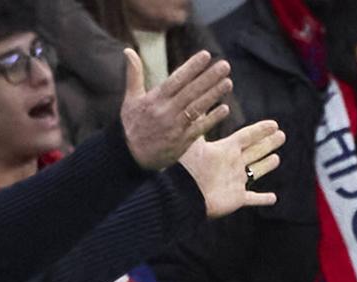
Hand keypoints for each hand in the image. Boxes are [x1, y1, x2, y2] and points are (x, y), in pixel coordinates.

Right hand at [119, 49, 232, 170]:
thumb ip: (133, 74)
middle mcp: (165, 112)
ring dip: (213, 95)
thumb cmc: (131, 124)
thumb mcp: (130, 99)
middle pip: (190, 92)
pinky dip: (212, 119)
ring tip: (228, 82)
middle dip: (208, 78)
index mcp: (154, 100)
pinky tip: (224, 108)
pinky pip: (199, 128)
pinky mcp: (181, 142)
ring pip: (197, 108)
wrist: (129, 157)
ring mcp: (174, 127)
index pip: (176, 79)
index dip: (191, 67)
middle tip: (224, 65)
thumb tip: (128, 50)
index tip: (206, 55)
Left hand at [178, 119, 283, 218]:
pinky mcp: (236, 198)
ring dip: (266, 165)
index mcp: (225, 150)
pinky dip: (263, 199)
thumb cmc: (187, 169)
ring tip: (276, 159)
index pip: (246, 136)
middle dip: (268, 143)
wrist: (183, 194)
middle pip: (255, 151)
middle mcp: (232, 164)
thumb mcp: (193, 143)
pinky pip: (253, 199)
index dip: (260, 130)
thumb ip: (199, 124)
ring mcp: (235, 182)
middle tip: (282, 135)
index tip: (274, 123)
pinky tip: (273, 198)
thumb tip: (198, 104)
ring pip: (255, 171)